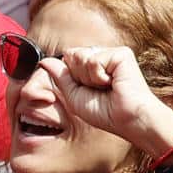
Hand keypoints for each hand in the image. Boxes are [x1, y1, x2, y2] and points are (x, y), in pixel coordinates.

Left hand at [40, 47, 172, 151]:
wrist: (127, 119)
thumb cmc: (103, 112)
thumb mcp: (73, 95)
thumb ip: (60, 77)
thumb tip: (44, 60)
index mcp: (92, 66)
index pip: (67, 59)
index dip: (71, 77)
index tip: (88, 90)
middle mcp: (103, 57)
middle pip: (72, 55)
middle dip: (78, 77)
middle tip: (98, 89)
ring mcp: (112, 54)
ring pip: (80, 56)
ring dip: (88, 78)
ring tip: (106, 87)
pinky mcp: (122, 53)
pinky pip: (93, 60)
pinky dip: (97, 76)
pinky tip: (112, 83)